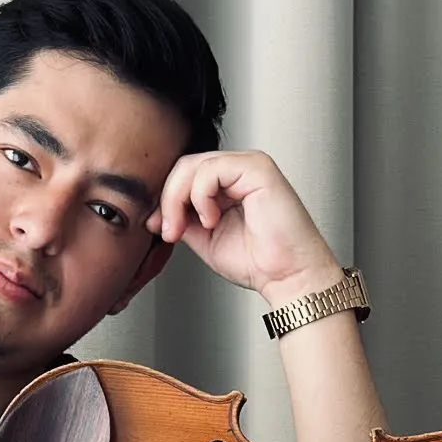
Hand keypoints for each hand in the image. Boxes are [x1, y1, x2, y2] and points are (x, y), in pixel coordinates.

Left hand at [147, 150, 343, 305]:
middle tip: (168, 230)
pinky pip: (211, 170)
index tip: (159, 228)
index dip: (166, 199)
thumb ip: (183, 220)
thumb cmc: (259, 261)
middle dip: (168, 199)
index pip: (185, 175)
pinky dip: (201, 196)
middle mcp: (239, 170)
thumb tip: (154, 214)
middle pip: (186, 165)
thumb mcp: (205, 239)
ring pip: (194, 165)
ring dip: (179, 200)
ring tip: (185, 228)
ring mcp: (249, 166)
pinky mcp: (258, 168)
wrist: (287, 276)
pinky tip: (212, 219)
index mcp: (228, 184)